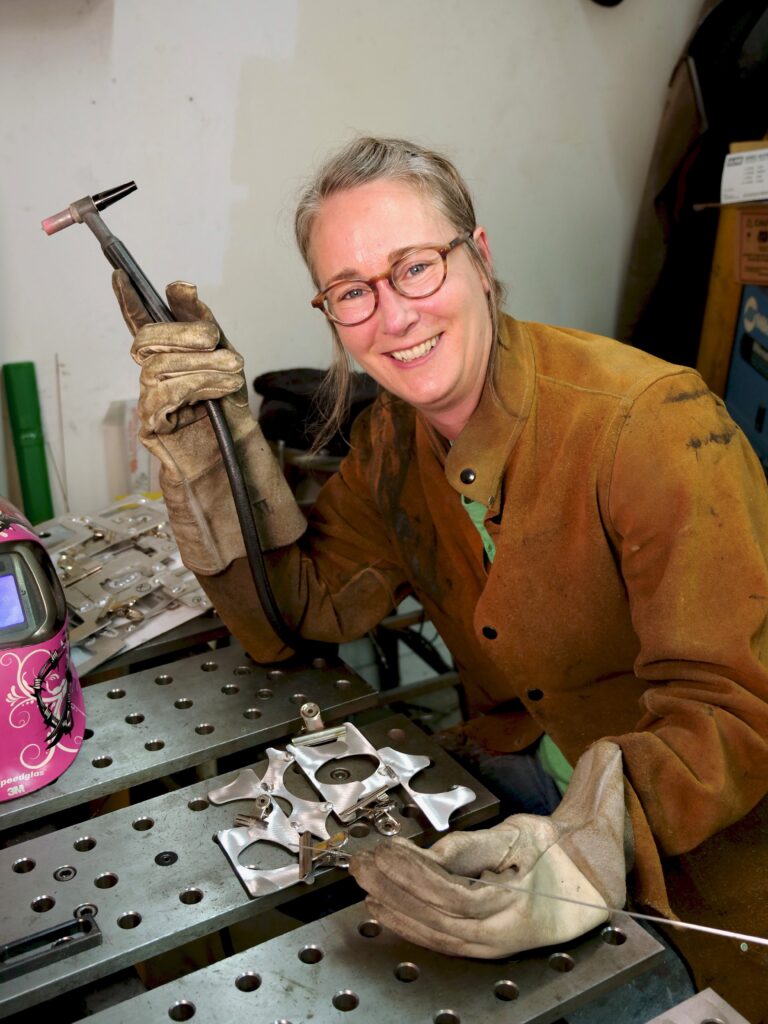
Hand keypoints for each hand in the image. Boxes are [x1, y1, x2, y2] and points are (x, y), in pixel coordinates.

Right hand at [113, 271, 305, 571]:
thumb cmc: (234, 434)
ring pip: (157, 367)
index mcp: (175, 368)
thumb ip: (206, 331)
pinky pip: (160, 397)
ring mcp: (152, 410)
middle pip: (149, 342)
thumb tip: (183, 287)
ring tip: (228, 378)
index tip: (122, 277)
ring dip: (199, 366)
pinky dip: (190, 388)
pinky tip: (213, 395)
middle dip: (184, 336)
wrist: (241, 489)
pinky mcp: (154, 433)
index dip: (131, 303)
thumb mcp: (228, 372)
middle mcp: (158, 385)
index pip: (144, 328)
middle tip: (216, 344)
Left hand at [349, 740, 626, 957]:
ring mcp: (494, 943)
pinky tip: (385, 911)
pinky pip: (442, 938)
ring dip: (395, 907)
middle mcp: (503, 932)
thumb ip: (475, 846)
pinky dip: (410, 924)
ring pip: (435, 932)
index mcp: (516, 904)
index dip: (416, 875)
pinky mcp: (486, 943)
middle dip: (394, 890)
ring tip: (365, 884)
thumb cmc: (562, 850)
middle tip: (363, 865)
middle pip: (436, 916)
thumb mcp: (523, 834)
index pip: (454, 894)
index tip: (387, 852)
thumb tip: (434, 850)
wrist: (594, 878)